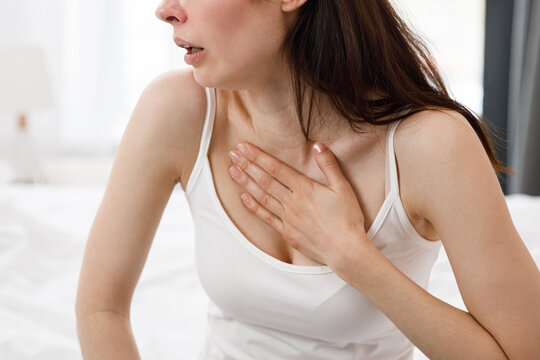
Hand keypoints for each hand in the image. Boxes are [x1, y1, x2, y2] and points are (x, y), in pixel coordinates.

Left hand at [227, 141, 374, 271]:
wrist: (345, 250)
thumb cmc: (347, 219)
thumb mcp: (343, 188)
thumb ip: (329, 165)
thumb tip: (318, 145)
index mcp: (305, 188)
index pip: (276, 168)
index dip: (258, 156)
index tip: (244, 146)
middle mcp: (292, 202)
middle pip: (265, 180)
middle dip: (247, 165)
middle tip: (232, 153)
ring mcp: (287, 218)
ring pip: (262, 196)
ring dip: (245, 182)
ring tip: (232, 171)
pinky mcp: (287, 232)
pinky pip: (266, 217)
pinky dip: (254, 207)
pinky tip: (243, 198)